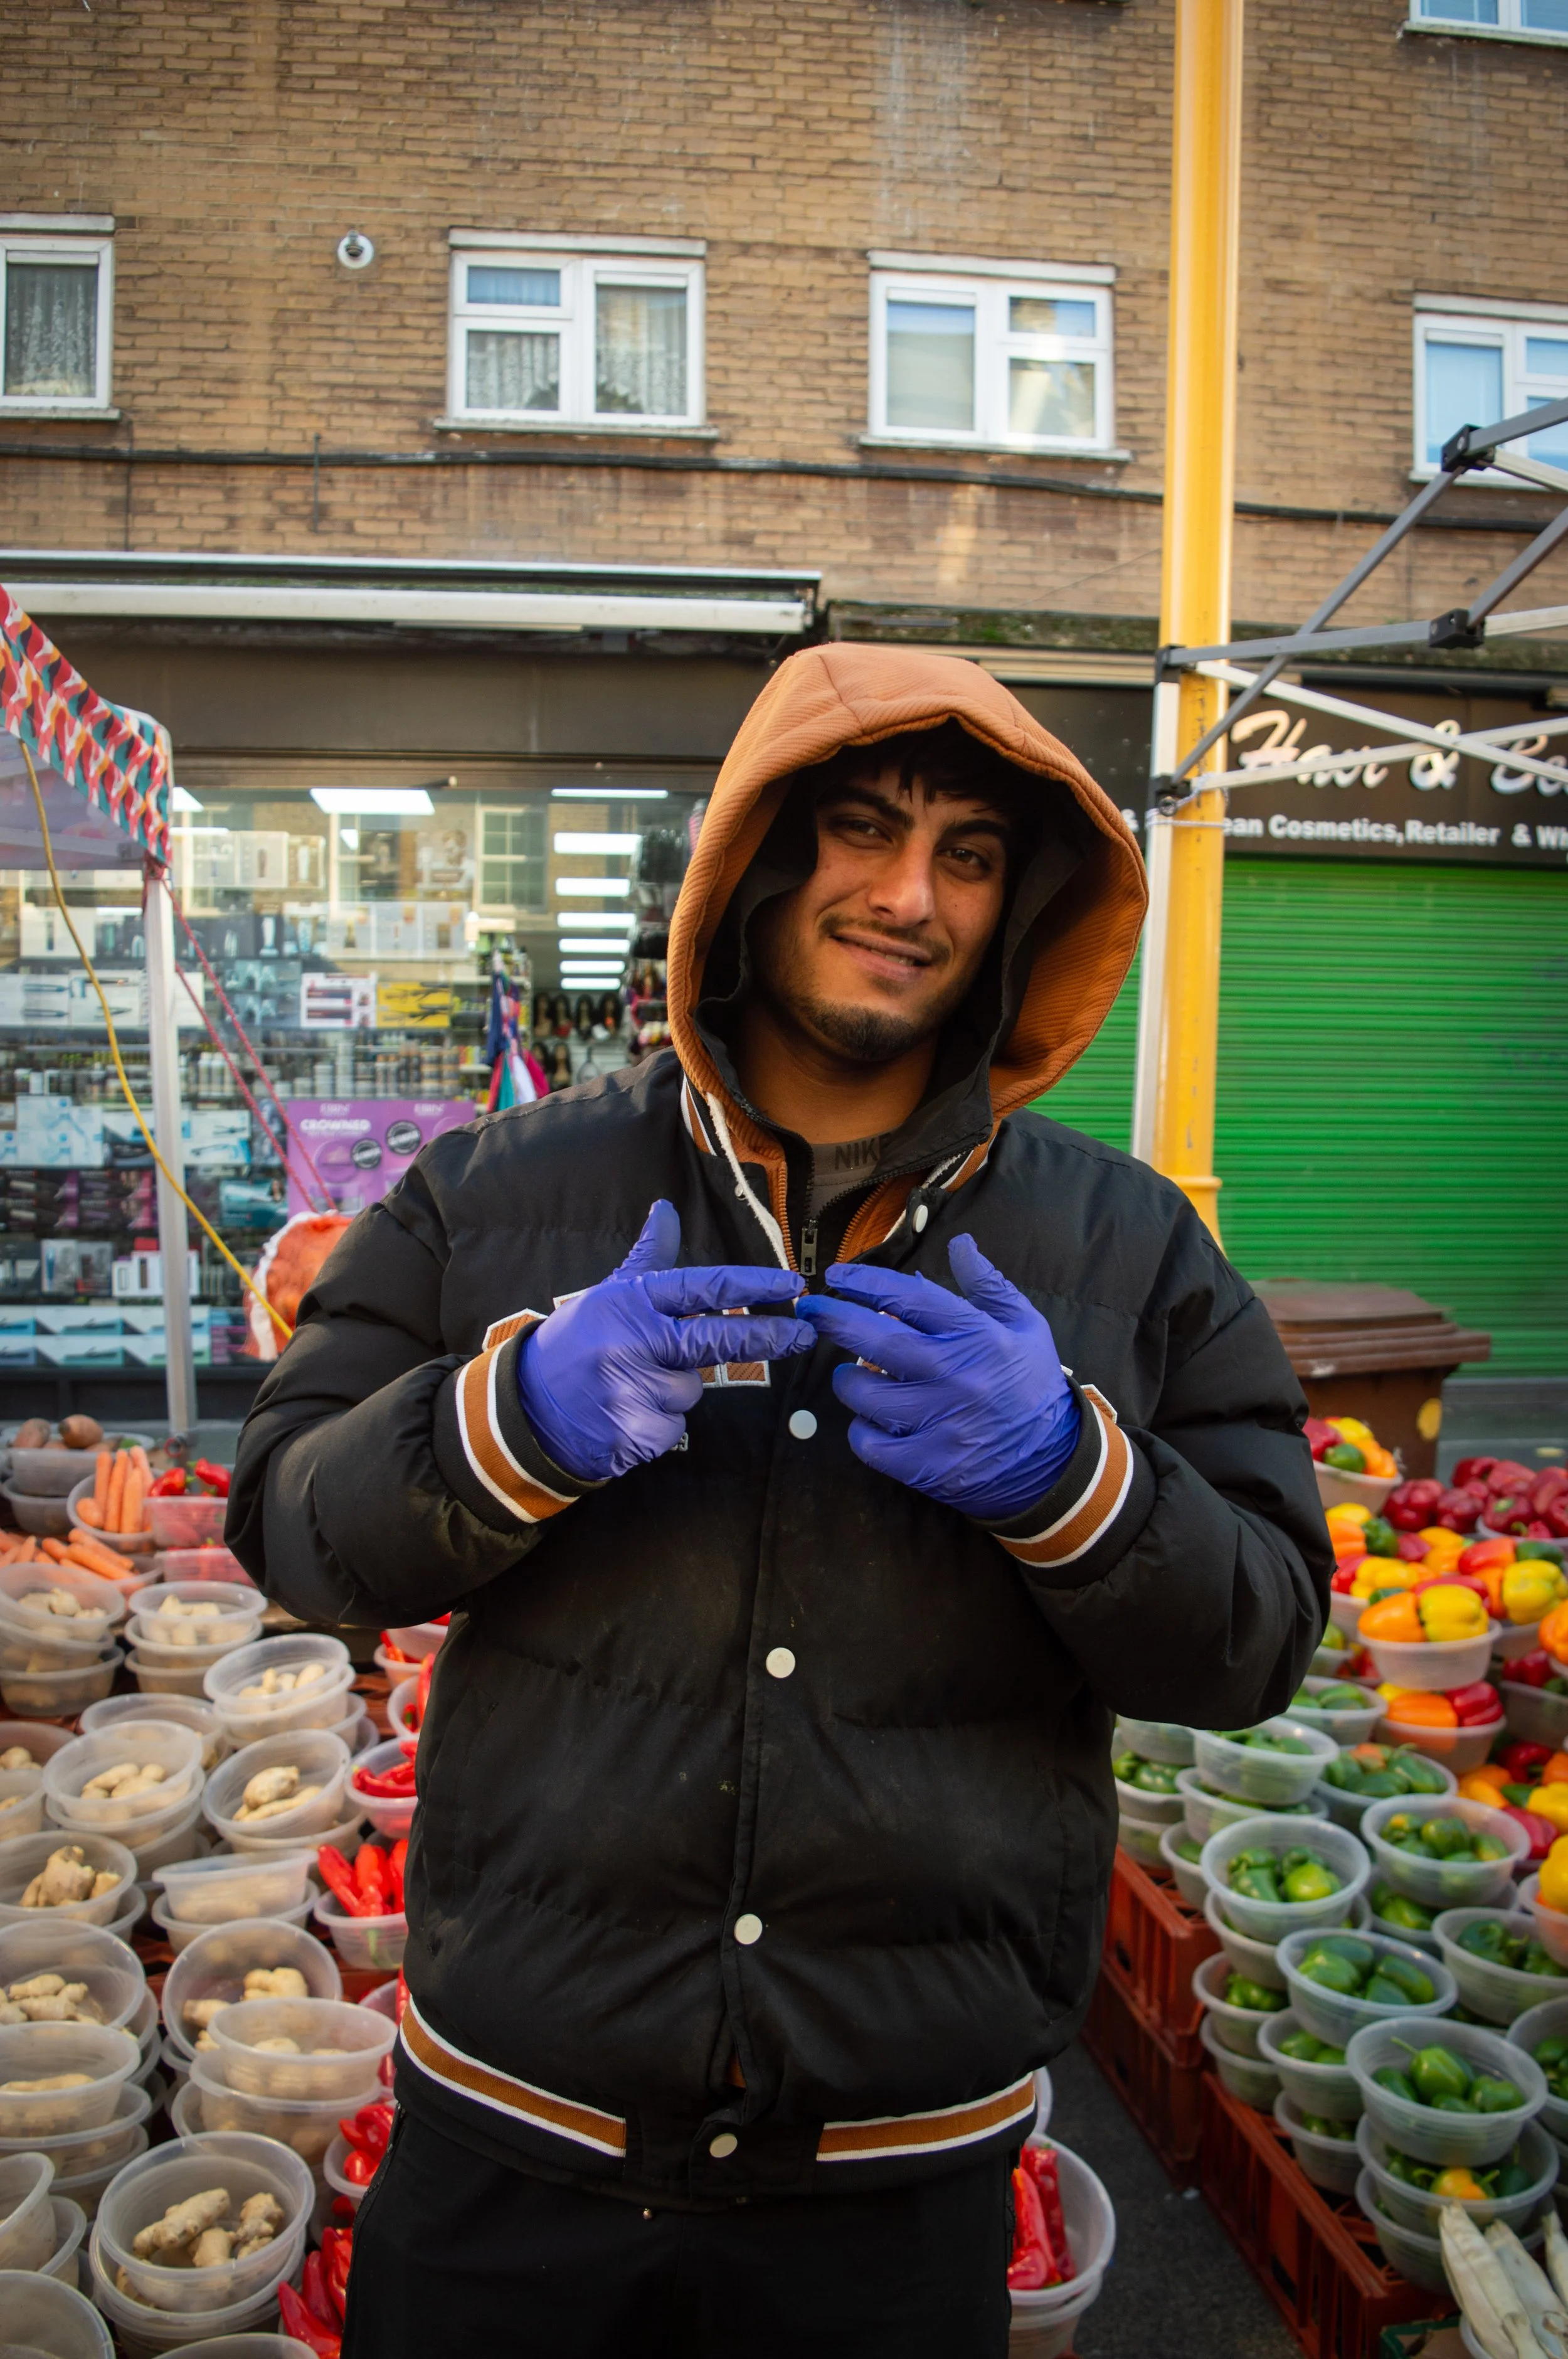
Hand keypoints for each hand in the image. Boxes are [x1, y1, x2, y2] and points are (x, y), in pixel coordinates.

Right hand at [517, 1200, 810, 1481]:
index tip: (792, 1285)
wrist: (525, 1407)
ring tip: (634, 1386)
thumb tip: (667, 1208)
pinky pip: (673, 1427)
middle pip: (718, 1339)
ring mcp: (634, 1389)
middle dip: (767, 1337)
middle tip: (803, 1336)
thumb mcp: (610, 1293)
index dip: (753, 1285)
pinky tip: (627, 1414)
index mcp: (633, 1302)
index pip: (703, 1286)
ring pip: (692, 1390)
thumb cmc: (578, 1342)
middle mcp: (634, 1341)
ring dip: (675, 1390)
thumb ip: (649, 1257)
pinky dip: (658, 1423)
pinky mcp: (634, 1433)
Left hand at [793, 1236, 1079, 1520]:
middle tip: (811, 1310)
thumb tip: (959, 1243)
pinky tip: (870, 1421)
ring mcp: (941, 1423)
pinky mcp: (929, 1465)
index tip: (836, 1277)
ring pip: (866, 1394)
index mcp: (977, 1335)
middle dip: (833, 1319)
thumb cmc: (1030, 1384)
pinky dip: (860, 1431)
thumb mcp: (1024, 1325)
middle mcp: (957, 1375)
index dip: (865, 1282)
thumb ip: (988, 1284)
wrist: (1054, 1461)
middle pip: (876, 1341)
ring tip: (851, 1376)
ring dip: (847, 1380)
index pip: (909, 1297)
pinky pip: (871, 1445)